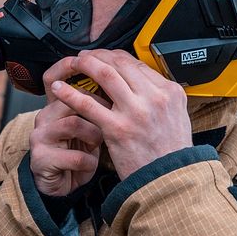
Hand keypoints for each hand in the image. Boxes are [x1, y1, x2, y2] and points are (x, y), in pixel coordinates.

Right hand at [29, 58, 103, 195]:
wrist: (61, 184)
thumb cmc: (79, 151)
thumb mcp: (89, 124)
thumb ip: (96, 104)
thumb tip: (121, 81)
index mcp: (55, 105)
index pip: (54, 78)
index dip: (67, 67)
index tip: (88, 61)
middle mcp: (44, 117)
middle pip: (70, 98)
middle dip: (97, 106)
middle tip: (113, 114)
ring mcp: (40, 137)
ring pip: (73, 123)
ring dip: (94, 134)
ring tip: (101, 142)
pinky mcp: (41, 158)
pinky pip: (73, 155)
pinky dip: (88, 161)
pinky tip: (92, 163)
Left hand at [50, 50, 191, 180]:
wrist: (170, 180)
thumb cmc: (171, 152)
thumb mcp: (176, 117)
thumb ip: (159, 98)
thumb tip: (140, 83)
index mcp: (169, 92)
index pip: (138, 64)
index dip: (116, 57)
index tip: (104, 57)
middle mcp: (154, 97)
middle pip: (121, 64)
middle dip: (99, 56)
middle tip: (85, 57)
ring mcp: (135, 112)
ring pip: (105, 75)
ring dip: (86, 65)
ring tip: (73, 64)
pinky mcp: (117, 128)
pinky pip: (89, 104)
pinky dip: (71, 93)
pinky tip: (60, 89)